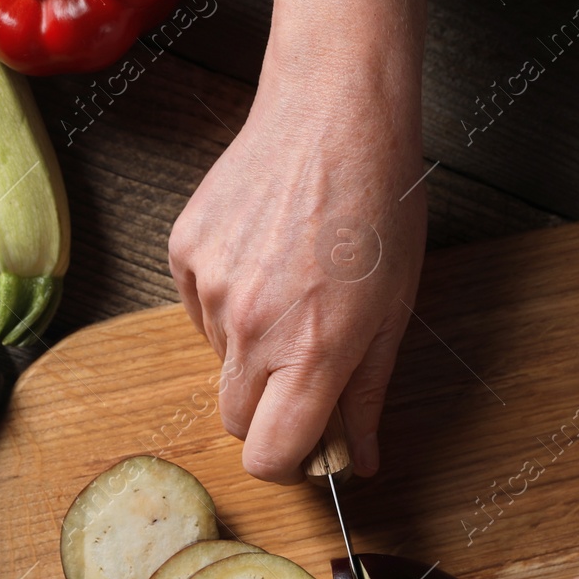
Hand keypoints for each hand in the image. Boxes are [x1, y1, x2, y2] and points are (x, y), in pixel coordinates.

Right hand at [168, 0, 428, 481]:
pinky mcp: (183, 251)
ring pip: (219, 361)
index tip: (306, 445)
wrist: (335, 117)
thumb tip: (359, 461)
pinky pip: (199, 309)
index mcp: (312, 352)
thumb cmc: (379, 212)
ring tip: (295, 290)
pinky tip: (267, 259)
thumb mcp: (394, 314)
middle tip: (309, 367)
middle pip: (235, 419)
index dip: (287, 462)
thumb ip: (368, 396)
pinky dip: (229, 302)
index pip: (268, 456)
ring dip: (251, 349)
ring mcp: (211, 288)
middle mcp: (251, 328)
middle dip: (269, 411)